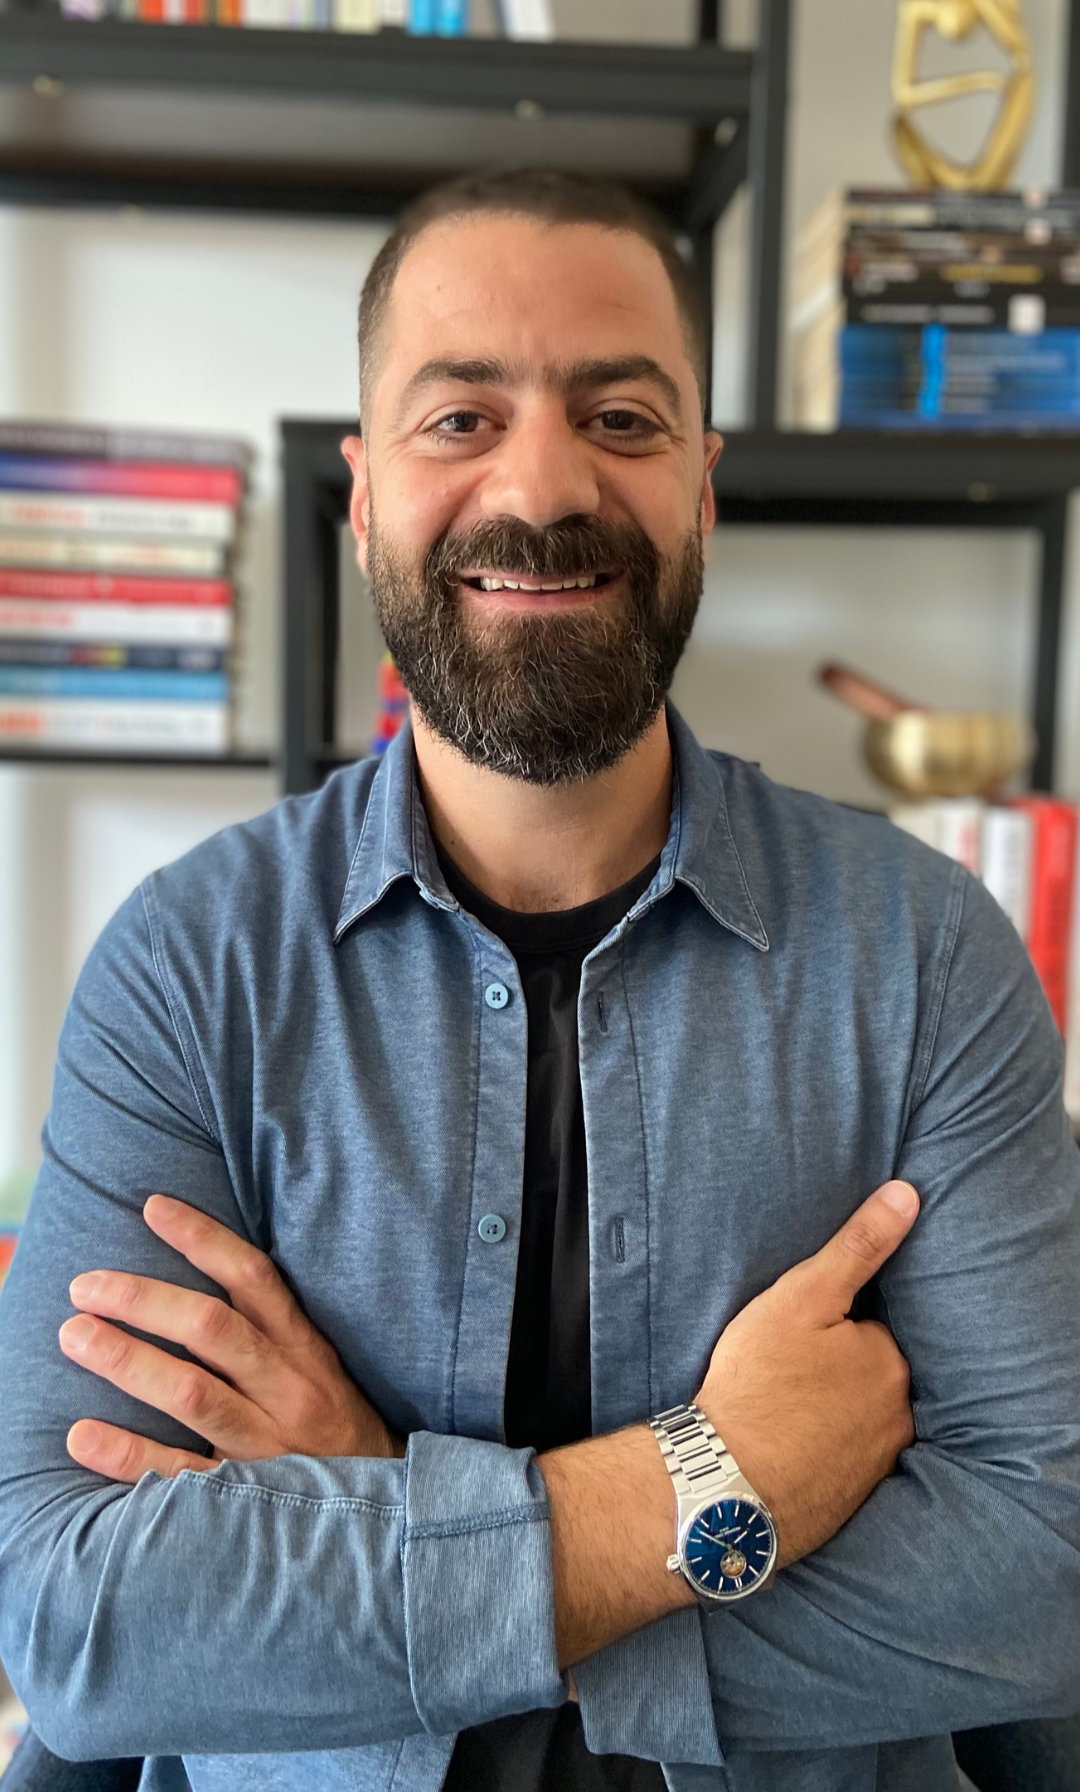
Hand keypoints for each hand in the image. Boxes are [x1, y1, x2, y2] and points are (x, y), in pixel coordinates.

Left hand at [58, 1194, 402, 1481]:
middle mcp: (290, 1390)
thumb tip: (208, 1273)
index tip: (153, 1208)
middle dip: (143, 1300)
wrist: (385, 1514)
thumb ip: (273, 1330)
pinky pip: (183, 1473)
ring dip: (128, 1361)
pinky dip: (129, 1454)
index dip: (204, 1239)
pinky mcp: (248, 1497)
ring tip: (74, 1336)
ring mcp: (270, 1445)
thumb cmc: (338, 1431)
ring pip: (193, 1393)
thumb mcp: (320, 1370)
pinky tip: (82, 1436)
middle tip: (85, 1286)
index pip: (254, 1279)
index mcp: (306, 1351)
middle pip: (212, 1329)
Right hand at [696, 1180, 918, 1568]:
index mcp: (890, 1363)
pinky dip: (823, 1453)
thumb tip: (908, 1195)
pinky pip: (843, 1463)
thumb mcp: (801, 1299)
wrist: (724, 1485)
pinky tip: (788, 1449)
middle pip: (870, 1376)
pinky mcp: (851, 1503)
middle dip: (839, 1370)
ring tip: (785, 1409)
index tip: (799, 1336)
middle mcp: (898, 1417)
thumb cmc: (758, 1383)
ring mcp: (876, 1466)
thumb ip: (857, 1247)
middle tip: (785, 1372)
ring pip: (859, 1420)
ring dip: (833, 1413)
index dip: (834, 1327)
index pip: (872, 1329)